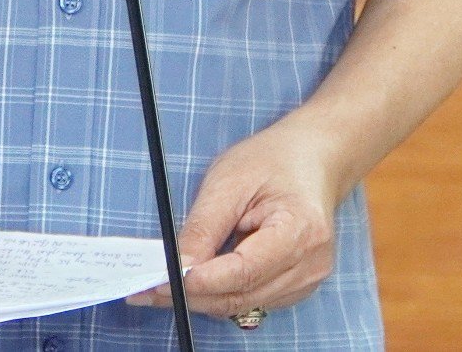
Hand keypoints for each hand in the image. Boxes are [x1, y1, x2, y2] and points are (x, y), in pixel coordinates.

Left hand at [126, 118, 345, 318]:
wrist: (314, 157)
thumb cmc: (274, 160)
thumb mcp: (230, 180)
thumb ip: (204, 227)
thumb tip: (177, 267)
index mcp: (300, 229)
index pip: (244, 271)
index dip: (201, 281)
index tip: (162, 281)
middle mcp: (311, 263)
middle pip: (241, 295)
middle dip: (191, 295)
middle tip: (146, 290)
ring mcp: (308, 279)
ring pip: (242, 303)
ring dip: (202, 298)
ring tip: (164, 284)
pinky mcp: (297, 286)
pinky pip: (251, 299)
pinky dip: (221, 293)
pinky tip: (198, 279)